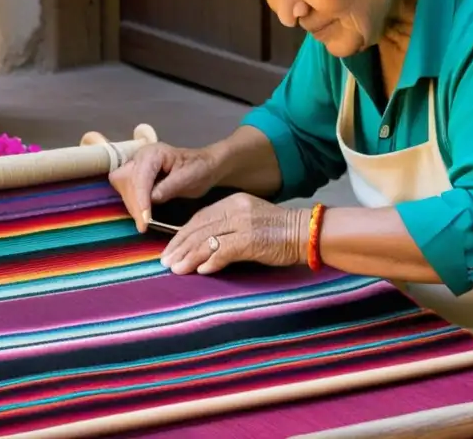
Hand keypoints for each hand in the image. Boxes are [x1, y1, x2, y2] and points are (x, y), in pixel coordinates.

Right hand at [108, 143, 217, 232]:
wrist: (204, 166)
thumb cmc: (200, 169)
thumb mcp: (189, 178)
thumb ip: (170, 187)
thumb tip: (151, 199)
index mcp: (154, 153)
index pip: (141, 176)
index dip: (141, 199)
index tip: (144, 219)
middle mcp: (140, 156)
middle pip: (126, 180)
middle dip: (134, 204)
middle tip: (144, 226)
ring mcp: (136, 165)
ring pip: (122, 186)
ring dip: (132, 205)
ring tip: (144, 222)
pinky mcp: (135, 176)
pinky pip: (125, 190)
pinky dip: (132, 204)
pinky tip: (142, 215)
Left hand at [160, 192, 309, 274]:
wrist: (307, 233)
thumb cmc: (279, 231)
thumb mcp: (250, 221)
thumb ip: (227, 229)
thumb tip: (203, 249)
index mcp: (233, 202)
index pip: (199, 217)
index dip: (182, 234)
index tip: (170, 249)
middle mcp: (236, 209)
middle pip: (199, 227)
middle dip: (180, 246)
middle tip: (165, 262)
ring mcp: (243, 223)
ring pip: (207, 240)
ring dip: (189, 256)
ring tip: (176, 269)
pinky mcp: (251, 239)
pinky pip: (223, 251)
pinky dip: (211, 261)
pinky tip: (201, 271)